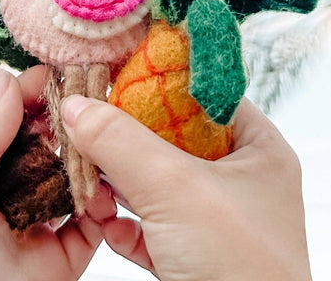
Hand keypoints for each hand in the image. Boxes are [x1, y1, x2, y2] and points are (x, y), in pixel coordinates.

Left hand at [0, 66, 113, 280]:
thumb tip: (8, 81)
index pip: (4, 120)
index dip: (31, 95)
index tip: (61, 72)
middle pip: (42, 147)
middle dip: (67, 122)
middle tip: (95, 97)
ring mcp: (26, 229)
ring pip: (69, 184)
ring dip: (88, 160)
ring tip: (106, 137)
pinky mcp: (50, 268)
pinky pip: (86, 233)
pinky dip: (101, 210)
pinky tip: (104, 190)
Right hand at [62, 95, 312, 280]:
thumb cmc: (238, 267)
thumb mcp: (175, 189)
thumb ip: (120, 141)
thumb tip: (73, 104)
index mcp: (257, 149)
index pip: (200, 93)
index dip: (153, 77)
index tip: (107, 69)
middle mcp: (237, 179)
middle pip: (166, 136)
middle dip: (120, 135)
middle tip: (82, 121)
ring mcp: (213, 220)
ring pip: (151, 181)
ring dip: (113, 182)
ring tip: (83, 176)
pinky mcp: (190, 255)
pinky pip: (146, 224)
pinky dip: (120, 223)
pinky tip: (101, 222)